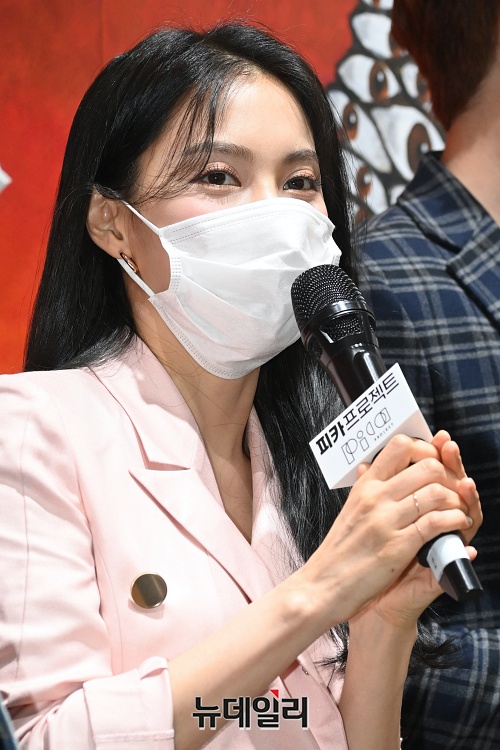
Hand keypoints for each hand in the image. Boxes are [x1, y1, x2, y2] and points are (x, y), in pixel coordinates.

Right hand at [300, 433, 479, 631]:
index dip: (428, 450)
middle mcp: (375, 497)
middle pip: (427, 466)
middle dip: (450, 477)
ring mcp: (385, 521)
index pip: (401, 445)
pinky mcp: (396, 546)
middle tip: (454, 492)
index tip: (437, 464)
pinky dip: (454, 522)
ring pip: (436, 492)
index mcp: (365, 485)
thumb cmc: (339, 551)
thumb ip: (365, 487)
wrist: (322, 585)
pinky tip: (457, 527)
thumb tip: (369, 464)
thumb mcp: (350, 509)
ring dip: (456, 501)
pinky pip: (435, 522)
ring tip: (458, 511)